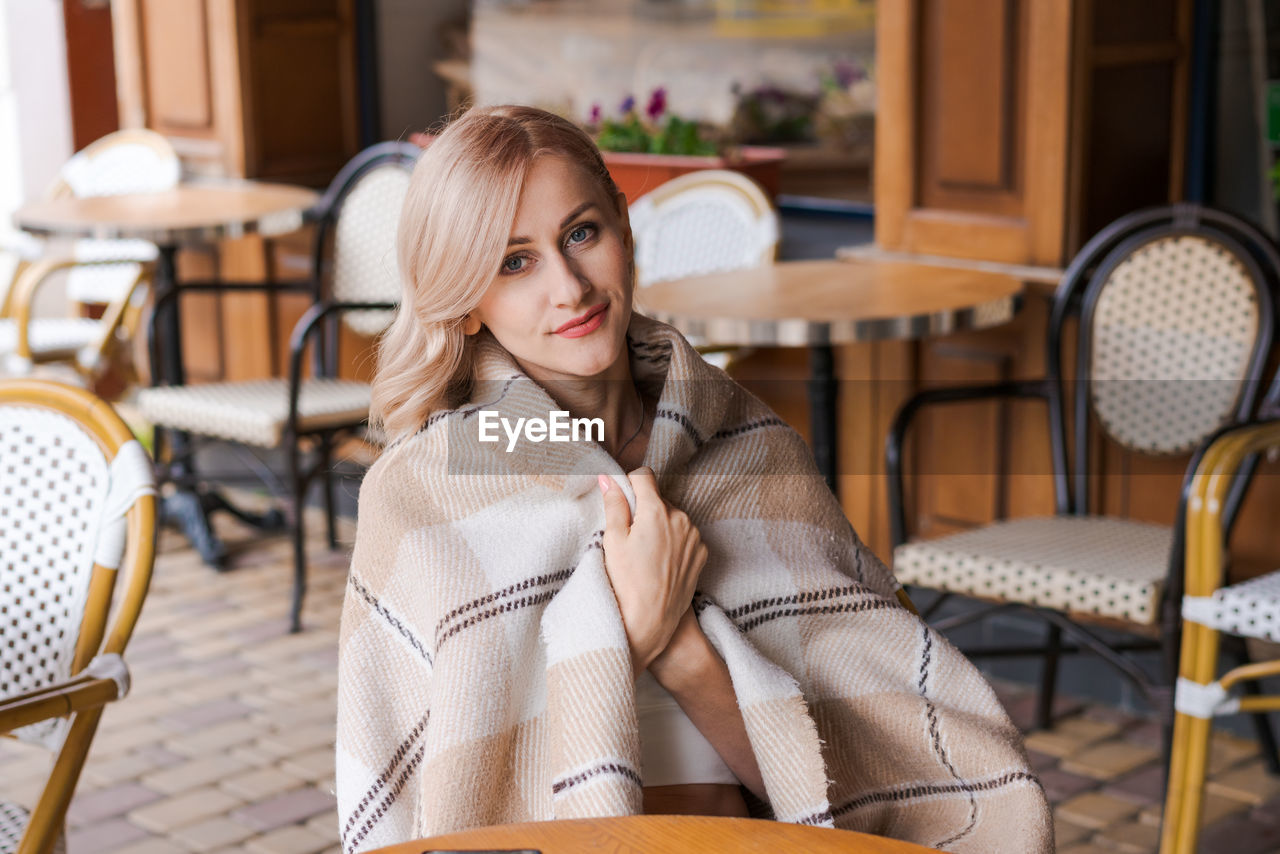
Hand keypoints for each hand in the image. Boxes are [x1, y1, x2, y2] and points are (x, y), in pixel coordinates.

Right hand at [598, 467, 707, 674]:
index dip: (630, 483)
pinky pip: (685, 536)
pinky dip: (674, 542)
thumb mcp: (613, 540)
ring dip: (660, 526)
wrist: (650, 622)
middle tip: (629, 535)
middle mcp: (681, 518)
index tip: (622, 497)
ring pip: (673, 518)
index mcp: (657, 511)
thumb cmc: (626, 582)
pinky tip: (660, 562)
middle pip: (659, 499)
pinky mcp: (701, 554)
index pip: (644, 476)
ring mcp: (694, 537)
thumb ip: (614, 504)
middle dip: (644, 509)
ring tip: (645, 553)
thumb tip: (609, 478)